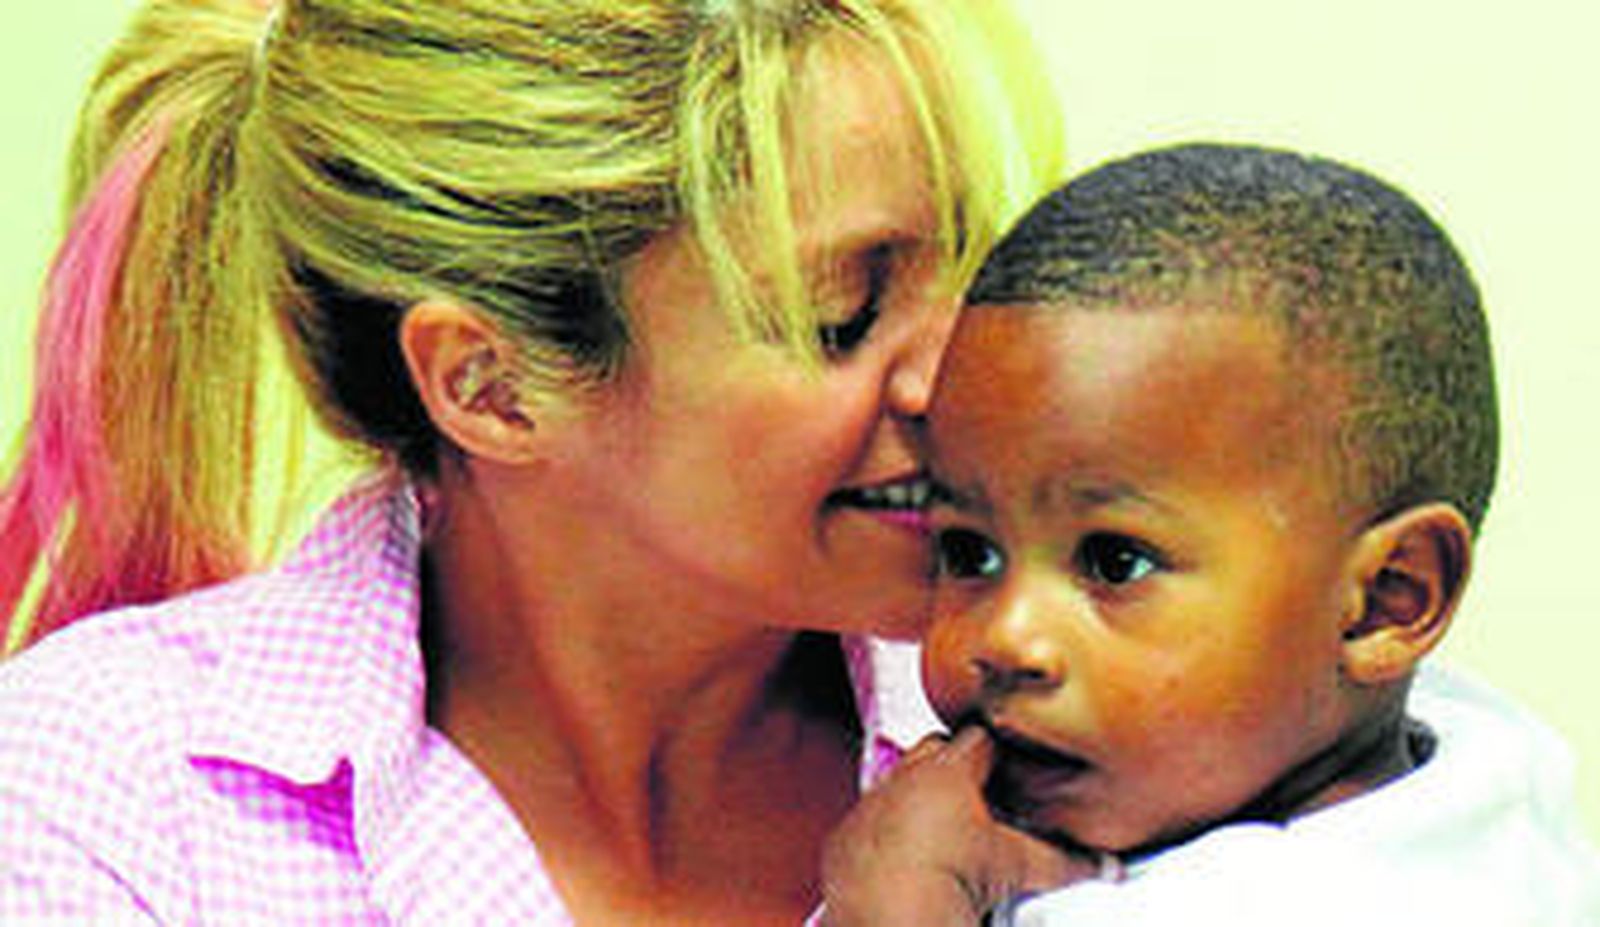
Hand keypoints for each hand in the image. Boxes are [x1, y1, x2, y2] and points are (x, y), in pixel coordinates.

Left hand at [819, 726, 1095, 926]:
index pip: (979, 739)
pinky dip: (886, 833)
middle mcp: (903, 779)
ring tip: (942, 832)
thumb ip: (1061, 860)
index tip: (1010, 764)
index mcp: (947, 773)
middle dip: (955, 768)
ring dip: (918, 799)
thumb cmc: (949, 880)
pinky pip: (869, 822)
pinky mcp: (845, 837)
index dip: (998, 749)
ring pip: (899, 784)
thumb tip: (1106, 865)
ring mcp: (870, 806)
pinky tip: (904, 860)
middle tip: (980, 800)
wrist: (886, 915)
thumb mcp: (1014, 867)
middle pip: (935, 752)